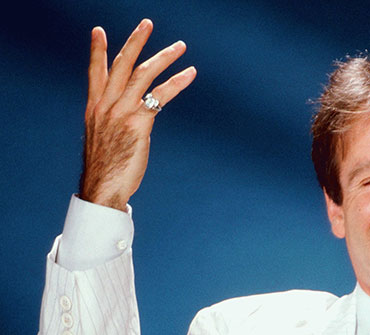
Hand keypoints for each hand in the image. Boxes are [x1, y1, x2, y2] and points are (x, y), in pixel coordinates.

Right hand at [79, 19, 195, 210]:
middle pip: (122, 65)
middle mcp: (106, 106)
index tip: (99, 31)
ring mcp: (122, 113)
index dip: (97, 51)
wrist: (103, 189)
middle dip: (136, 42)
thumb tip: (122, 129)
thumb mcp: (101, 144)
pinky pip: (160, 96)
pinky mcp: (138, 123)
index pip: (95, 73)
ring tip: (179, 47)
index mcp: (94, 110)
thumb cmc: (105, 173)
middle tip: (147, 23)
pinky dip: (177, 82)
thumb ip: (110, 128)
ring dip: (164, 57)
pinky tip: (189, 73)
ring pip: (143, 74)